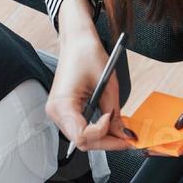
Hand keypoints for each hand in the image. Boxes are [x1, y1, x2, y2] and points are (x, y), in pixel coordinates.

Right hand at [46, 0, 136, 151]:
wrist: (76, 40)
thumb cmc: (87, 54)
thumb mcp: (108, 86)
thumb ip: (115, 114)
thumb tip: (124, 135)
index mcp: (63, 105)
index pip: (83, 136)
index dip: (104, 135)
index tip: (118, 125)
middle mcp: (56, 112)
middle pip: (82, 141)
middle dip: (106, 142)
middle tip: (127, 138)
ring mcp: (58, 113)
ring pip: (81, 138)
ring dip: (102, 137)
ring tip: (120, 131)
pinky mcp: (64, 111)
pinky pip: (80, 128)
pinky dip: (95, 130)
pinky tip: (108, 125)